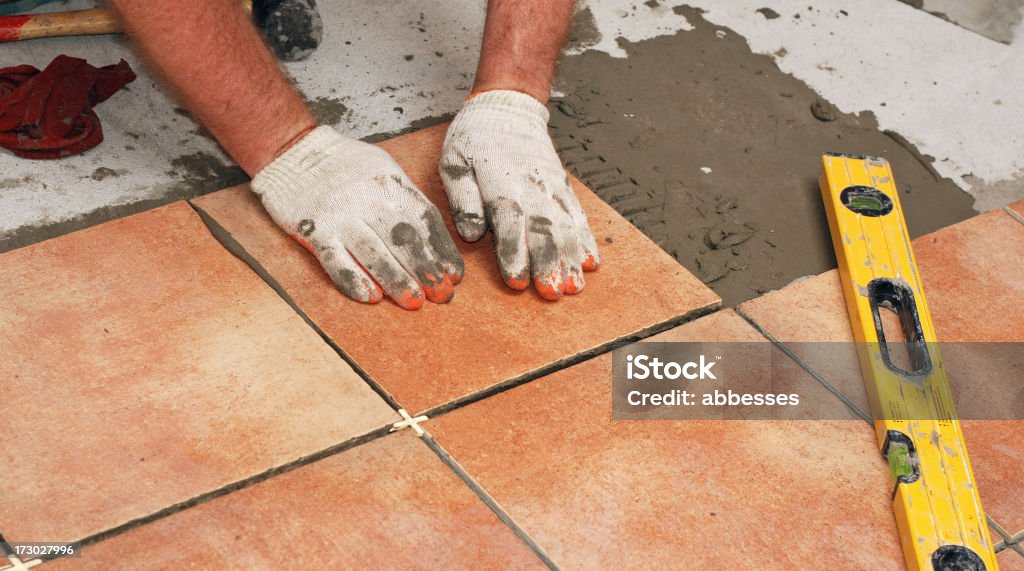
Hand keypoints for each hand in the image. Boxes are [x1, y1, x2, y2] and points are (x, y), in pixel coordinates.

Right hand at [252, 126, 463, 309]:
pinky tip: (370, 297)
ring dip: (396, 279)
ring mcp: (339, 215)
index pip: (424, 219)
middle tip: (442, 295)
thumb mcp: (384, 169)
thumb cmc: (344, 164)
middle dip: (426, 269)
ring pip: (373, 252)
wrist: (292, 150)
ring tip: (414, 302)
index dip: (442, 250)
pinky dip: (353, 280)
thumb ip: (408, 201)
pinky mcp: (312, 230)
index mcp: (390, 183)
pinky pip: (334, 259)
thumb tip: (436, 244)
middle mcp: (367, 199)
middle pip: (403, 238)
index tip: (454, 275)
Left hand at [439, 90, 600, 299]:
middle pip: (542, 230)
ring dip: (570, 259)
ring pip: (564, 227)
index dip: (513, 253)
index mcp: (498, 183)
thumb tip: (469, 234)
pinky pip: (578, 216)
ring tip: (574, 287)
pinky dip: (586, 240)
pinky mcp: (563, 187)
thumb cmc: (474, 138)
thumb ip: (462, 198)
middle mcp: (530, 188)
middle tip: (551, 293)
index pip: (508, 223)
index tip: (516, 281)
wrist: (508, 106)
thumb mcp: (454, 161)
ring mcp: (550, 188)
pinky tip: (590, 262)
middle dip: (548, 264)